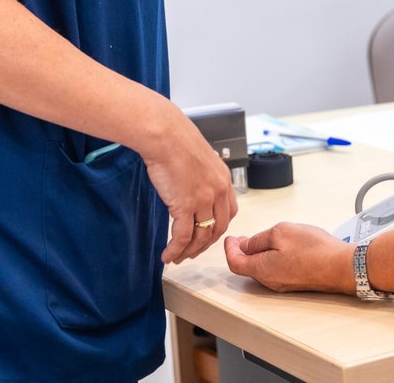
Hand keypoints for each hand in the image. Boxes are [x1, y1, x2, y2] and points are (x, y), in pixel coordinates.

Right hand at [142, 110, 237, 263]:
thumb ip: (202, 177)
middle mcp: (218, 191)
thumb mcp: (200, 159)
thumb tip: (192, 188)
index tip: (207, 236)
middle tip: (192, 252)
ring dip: (189, 251)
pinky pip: (182, 237)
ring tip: (177, 257)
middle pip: (217, 229)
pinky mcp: (186, 205)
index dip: (218, 229)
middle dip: (204, 245)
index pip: (228, 213)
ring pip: (201, 236)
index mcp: (224, 180)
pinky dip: (175, 250)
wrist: (165, 135)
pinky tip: (167, 256)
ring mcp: (204, 200)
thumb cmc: (176, 141)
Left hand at [225, 224, 355, 294]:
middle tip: (240, 239)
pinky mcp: (295, 281)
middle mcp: (270, 281)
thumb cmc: (314, 250)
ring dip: (256, 254)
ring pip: (261, 269)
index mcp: (262, 269)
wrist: (341, 266)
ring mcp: (283, 283)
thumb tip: (246, 245)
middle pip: (247, 267)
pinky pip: (275, 270)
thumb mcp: (281, 232)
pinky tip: (278, 248)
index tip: (230, 238)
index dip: (229, 249)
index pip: (235, 262)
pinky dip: (269, 258)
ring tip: (258, 241)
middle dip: (241, 251)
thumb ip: (259, 239)